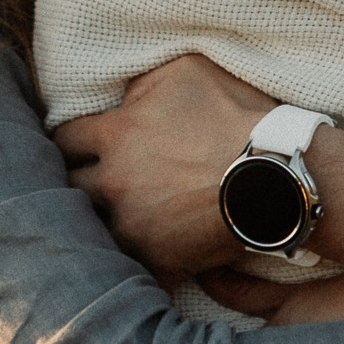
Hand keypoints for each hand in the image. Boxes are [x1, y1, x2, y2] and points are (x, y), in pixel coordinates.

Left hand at [55, 55, 276, 276]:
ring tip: (115, 222)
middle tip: (95, 184)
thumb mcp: (186, 71)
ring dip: (101, 225)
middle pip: (71, 187)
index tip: (81, 149)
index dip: (74, 142)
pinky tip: (138, 264)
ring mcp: (133, 226)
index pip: (65, 139)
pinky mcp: (158, 260)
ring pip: (95, 230)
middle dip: (81, 184)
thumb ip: (142, 83)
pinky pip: (132, 272)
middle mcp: (114, 182)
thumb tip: (122, 98)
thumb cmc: (235, 116)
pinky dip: (134, 268)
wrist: (278, 174)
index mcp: (116, 134)